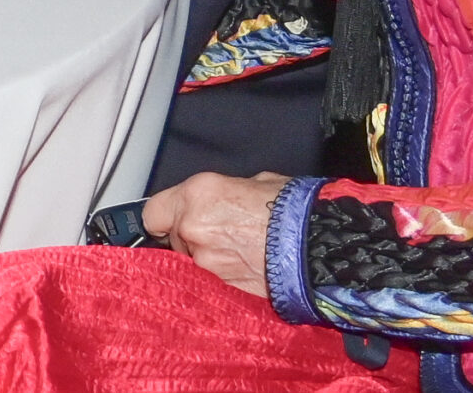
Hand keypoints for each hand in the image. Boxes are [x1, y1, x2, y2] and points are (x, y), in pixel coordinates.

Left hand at [141, 171, 291, 294]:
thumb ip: (226, 194)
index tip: (173, 220)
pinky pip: (210, 281)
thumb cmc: (294, 210)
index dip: (164, 217)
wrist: (320, 245)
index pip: (153, 212)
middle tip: (220, 234)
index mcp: (197, 194)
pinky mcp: (222, 289)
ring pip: (192, 263)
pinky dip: (222, 277)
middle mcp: (192, 228)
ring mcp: (205, 263)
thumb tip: (223, 201)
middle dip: (190, 238)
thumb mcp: (257, 183)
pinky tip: (244, 268)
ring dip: (208, 259)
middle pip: (173, 239)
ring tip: (240, 252)